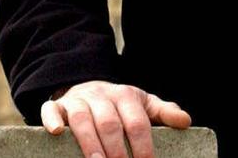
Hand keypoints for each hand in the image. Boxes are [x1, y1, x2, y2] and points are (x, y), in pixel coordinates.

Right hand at [41, 80, 191, 157]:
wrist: (87, 87)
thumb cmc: (119, 105)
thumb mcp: (143, 104)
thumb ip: (163, 112)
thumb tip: (186, 122)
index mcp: (126, 95)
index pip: (136, 121)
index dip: (142, 145)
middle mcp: (101, 95)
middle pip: (109, 123)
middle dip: (116, 150)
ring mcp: (78, 100)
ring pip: (82, 119)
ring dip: (89, 143)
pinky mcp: (57, 106)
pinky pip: (51, 110)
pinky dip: (53, 120)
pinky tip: (57, 133)